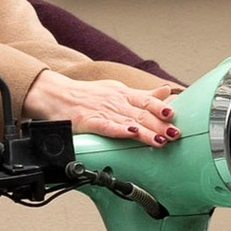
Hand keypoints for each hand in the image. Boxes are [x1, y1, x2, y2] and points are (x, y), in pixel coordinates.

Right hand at [25, 69, 178, 149]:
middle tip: (174, 134)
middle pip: (141, 113)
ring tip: (160, 140)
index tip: (175, 115)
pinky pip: (107, 126)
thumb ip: (142, 95)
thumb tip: (166, 92)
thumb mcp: (116, 89)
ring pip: (128, 122)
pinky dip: (120, 130)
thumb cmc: (86, 95)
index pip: (146, 101)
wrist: (55, 94)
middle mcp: (115, 101)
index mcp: (123, 94)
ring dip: (146, 131)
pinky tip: (130, 134)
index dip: (161, 108)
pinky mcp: (89, 121)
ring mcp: (102, 111)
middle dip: (159, 124)